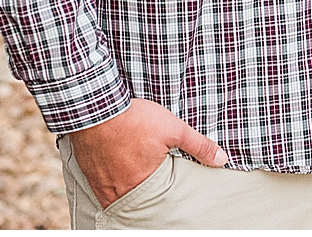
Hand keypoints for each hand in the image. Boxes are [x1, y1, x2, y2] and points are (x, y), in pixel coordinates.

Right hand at [68, 98, 227, 207]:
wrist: (97, 108)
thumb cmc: (135, 118)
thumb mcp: (174, 128)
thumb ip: (198, 145)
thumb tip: (222, 160)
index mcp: (142, 183)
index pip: (156, 203)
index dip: (162, 200)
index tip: (167, 199)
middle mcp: (119, 190)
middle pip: (135, 202)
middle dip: (144, 198)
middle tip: (151, 191)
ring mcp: (101, 184)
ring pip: (116, 197)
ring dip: (125, 192)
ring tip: (134, 184)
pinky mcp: (88, 174)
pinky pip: (99, 189)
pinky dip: (108, 187)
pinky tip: (115, 176)